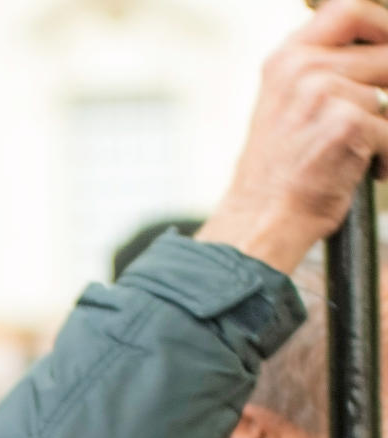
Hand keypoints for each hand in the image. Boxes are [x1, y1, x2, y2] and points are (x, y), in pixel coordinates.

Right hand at [194, 0, 387, 273]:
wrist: (260, 219)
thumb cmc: (276, 174)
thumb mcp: (285, 107)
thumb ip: (320, 72)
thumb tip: (375, 55)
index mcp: (284, 60)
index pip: (348, 10)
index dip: (380, 23)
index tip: (387, 45)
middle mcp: (301, 69)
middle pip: (383, 53)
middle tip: (376, 119)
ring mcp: (324, 93)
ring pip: (386, 97)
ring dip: (384, 130)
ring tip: (361, 155)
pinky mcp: (347, 122)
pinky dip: (386, 159)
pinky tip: (363, 172)